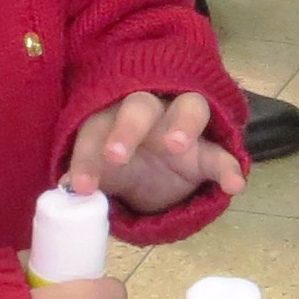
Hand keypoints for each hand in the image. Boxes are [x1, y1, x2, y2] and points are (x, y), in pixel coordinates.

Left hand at [68, 92, 245, 210]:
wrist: (157, 174)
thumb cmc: (124, 165)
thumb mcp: (103, 172)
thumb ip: (88, 177)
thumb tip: (64, 192)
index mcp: (114, 116)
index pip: (97, 128)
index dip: (87, 155)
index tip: (82, 186)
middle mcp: (150, 112)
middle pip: (140, 106)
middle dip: (128, 127)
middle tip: (117, 154)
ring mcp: (184, 126)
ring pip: (189, 107)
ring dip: (182, 123)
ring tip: (176, 145)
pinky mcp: (209, 149)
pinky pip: (222, 152)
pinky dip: (229, 166)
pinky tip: (234, 185)